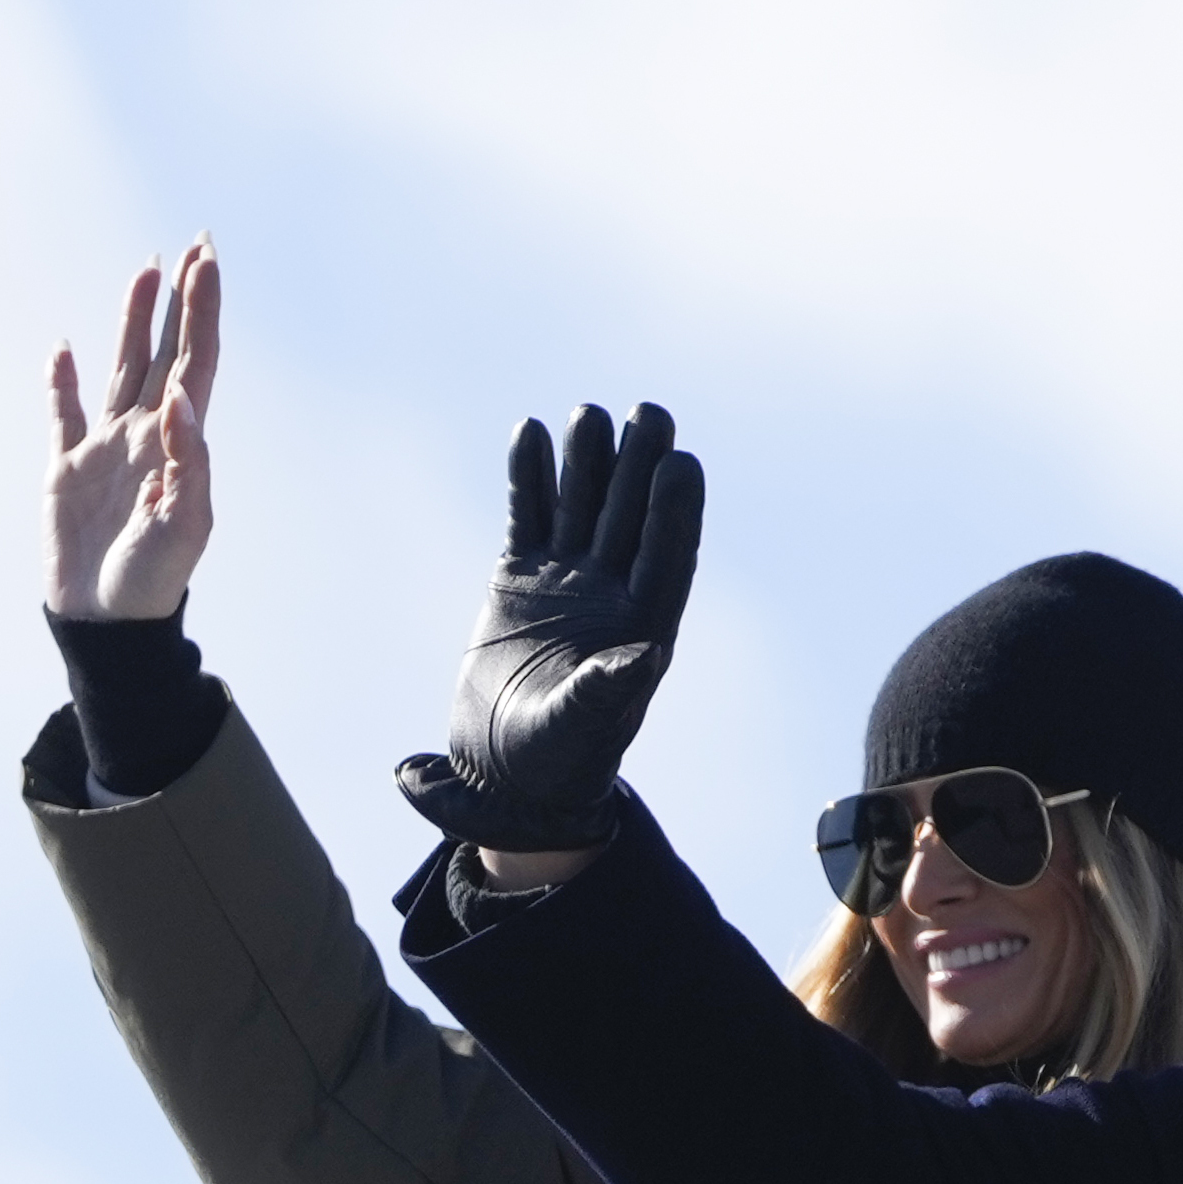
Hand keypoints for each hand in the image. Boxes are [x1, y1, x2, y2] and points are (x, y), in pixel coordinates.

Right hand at [44, 243, 218, 621]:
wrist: (107, 624)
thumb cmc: (151, 582)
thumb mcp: (183, 527)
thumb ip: (188, 461)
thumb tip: (182, 397)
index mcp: (179, 445)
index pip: (197, 362)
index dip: (202, 311)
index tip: (206, 262)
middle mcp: (146, 436)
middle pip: (165, 352)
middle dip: (179, 300)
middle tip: (194, 246)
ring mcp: (105, 449)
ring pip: (122, 369)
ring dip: (131, 320)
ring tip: (145, 269)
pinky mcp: (66, 469)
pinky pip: (63, 414)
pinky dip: (62, 382)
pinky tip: (65, 350)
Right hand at [395, 401, 702, 856]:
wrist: (502, 770)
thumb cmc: (555, 763)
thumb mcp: (580, 731)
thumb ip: (608, 691)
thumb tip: (649, 653)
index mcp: (642, 627)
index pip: (667, 556)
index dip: (674, 511)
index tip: (680, 462)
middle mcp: (611, 594)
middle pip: (630, 517)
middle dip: (639, 467)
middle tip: (649, 413)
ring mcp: (565, 579)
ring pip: (581, 505)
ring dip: (586, 461)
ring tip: (589, 414)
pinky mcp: (520, 575)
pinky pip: (529, 515)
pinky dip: (529, 477)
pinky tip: (529, 432)